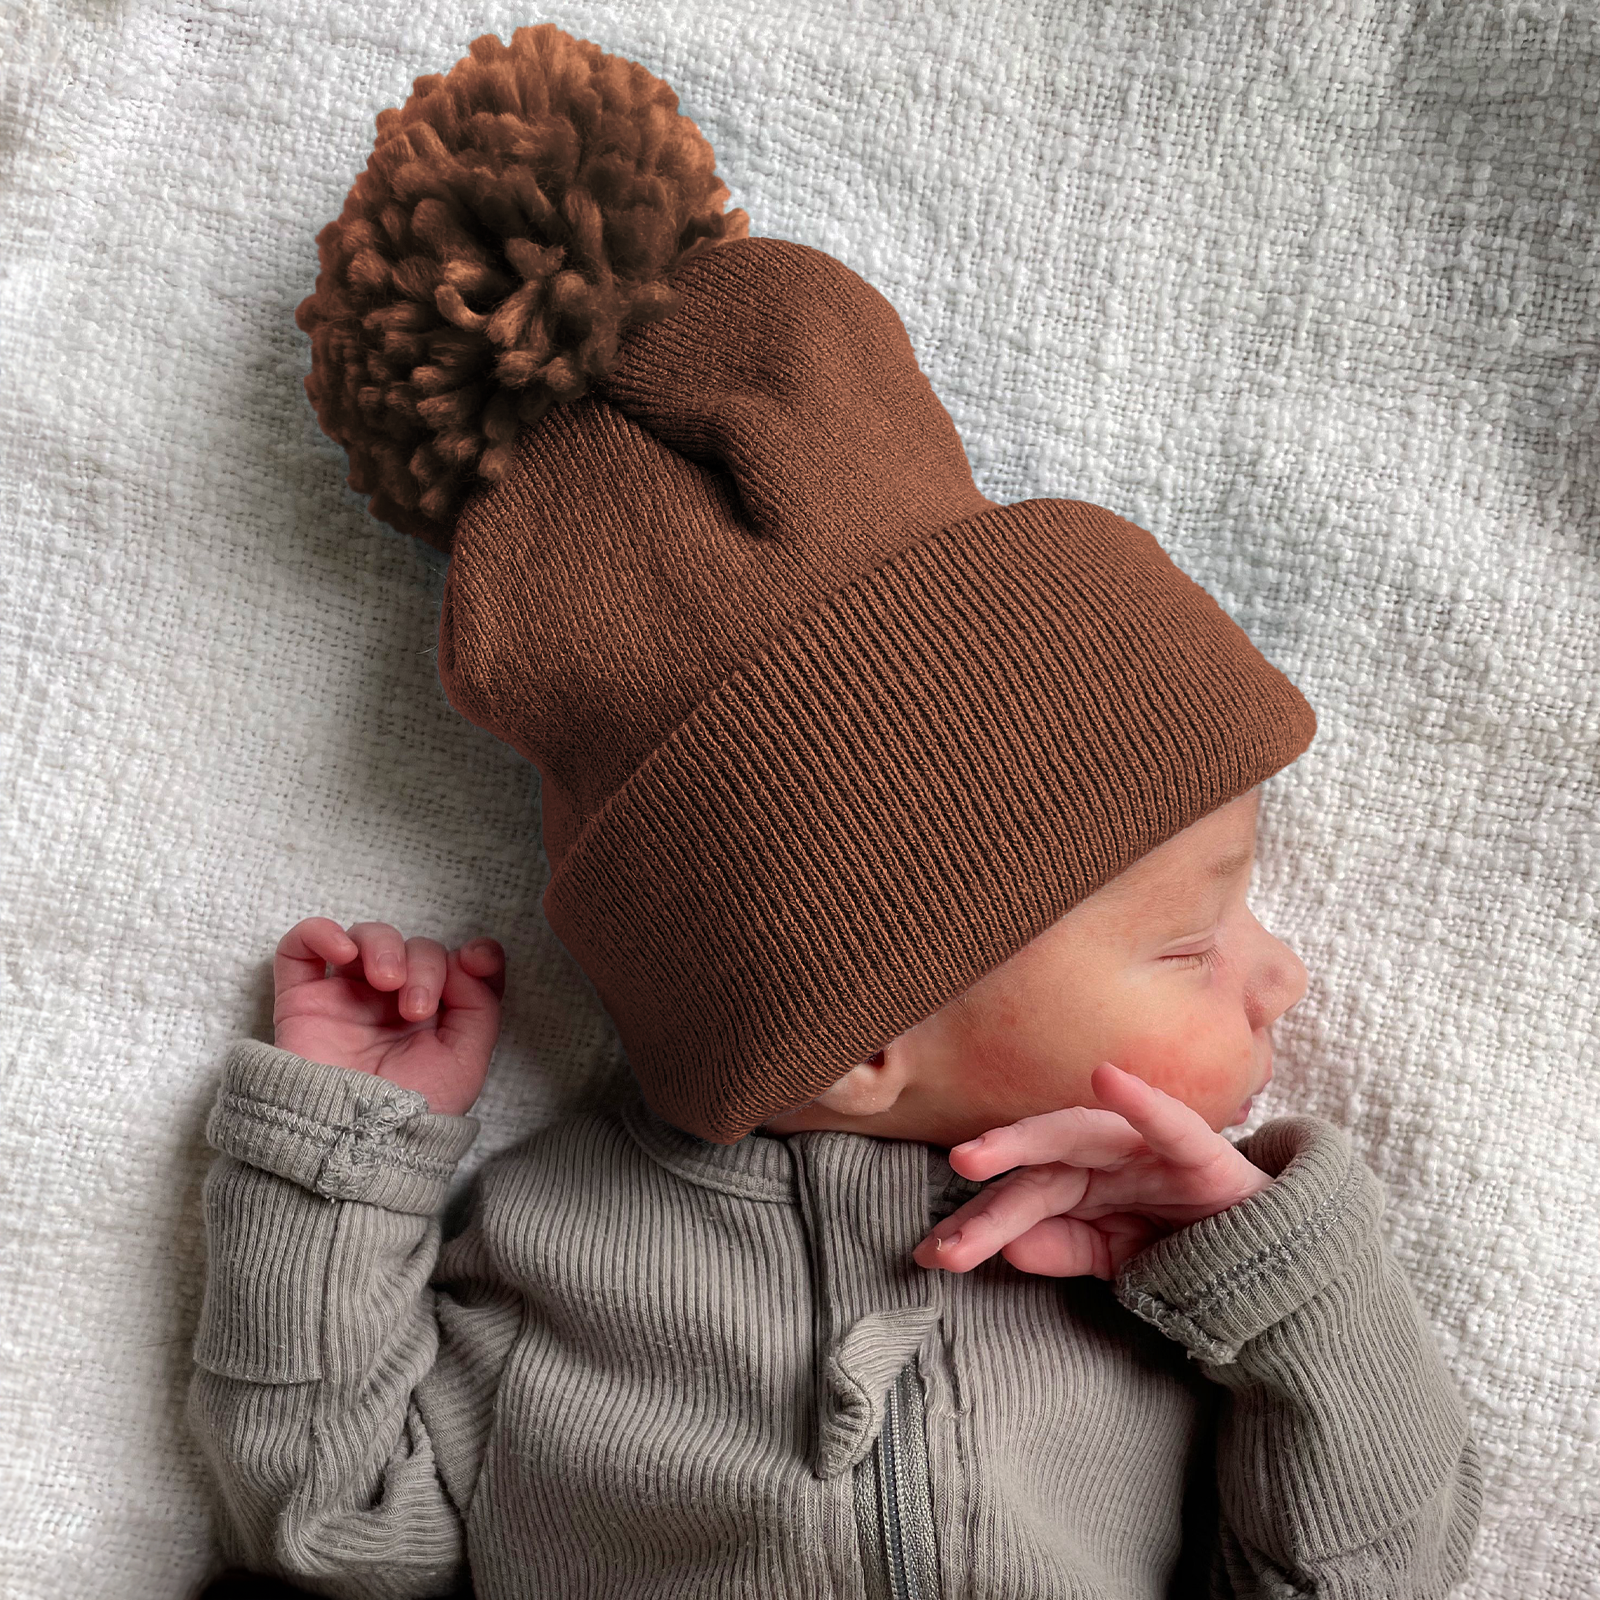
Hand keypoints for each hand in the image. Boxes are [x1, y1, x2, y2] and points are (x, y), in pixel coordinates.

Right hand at [271, 917, 505, 1115]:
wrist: (353, 1144)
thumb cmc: (410, 1113)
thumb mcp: (466, 1060)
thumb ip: (481, 1003)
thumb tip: (472, 956)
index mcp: (433, 1017)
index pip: (457, 964)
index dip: (471, 955)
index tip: (476, 963)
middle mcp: (390, 1003)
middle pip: (415, 948)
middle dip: (425, 965)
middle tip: (416, 1008)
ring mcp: (345, 998)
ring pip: (366, 937)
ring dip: (384, 945)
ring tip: (387, 981)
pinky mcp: (301, 1001)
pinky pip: (299, 948)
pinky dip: (320, 932)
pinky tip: (342, 950)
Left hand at [913, 1063, 1273, 1279]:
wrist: (1276, 1260)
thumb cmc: (1187, 1249)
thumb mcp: (1116, 1260)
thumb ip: (1065, 1251)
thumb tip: (1009, 1250)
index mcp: (1084, 1185)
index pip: (1022, 1199)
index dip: (978, 1223)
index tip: (929, 1254)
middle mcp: (1107, 1159)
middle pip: (1040, 1165)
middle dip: (992, 1172)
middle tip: (947, 1180)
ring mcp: (1148, 1150)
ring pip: (1080, 1138)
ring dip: (1028, 1141)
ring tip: (976, 1155)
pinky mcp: (1202, 1152)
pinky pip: (1171, 1124)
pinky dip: (1142, 1101)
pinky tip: (1109, 1079)